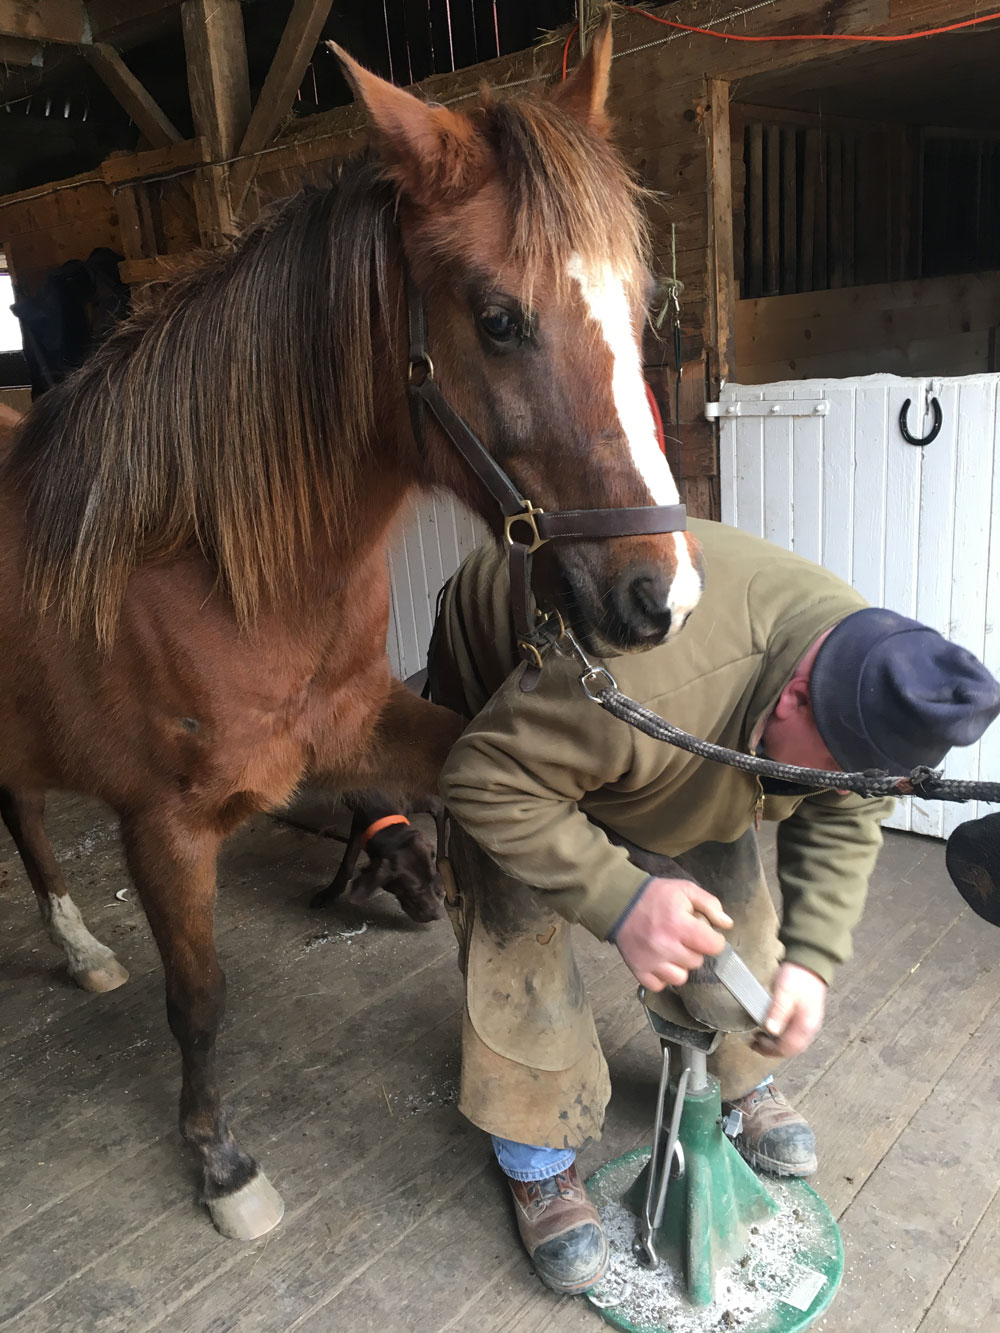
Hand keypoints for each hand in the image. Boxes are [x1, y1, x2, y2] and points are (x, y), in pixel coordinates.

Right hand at [615, 877, 731, 989]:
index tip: (705, 933)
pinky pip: (660, 985)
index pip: (714, 946)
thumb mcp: (685, 890)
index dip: (714, 939)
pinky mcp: (639, 971)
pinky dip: (662, 976)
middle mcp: (666, 946)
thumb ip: (710, 904)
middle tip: (682, 936)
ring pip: (681, 978)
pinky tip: (659, 960)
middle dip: (694, 949)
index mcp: (679, 925)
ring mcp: (651, 961)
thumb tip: (727, 924)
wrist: (619, 903)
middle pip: (697, 961)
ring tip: (671, 949)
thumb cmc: (655, 896)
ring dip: (679, 965)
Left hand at [752, 962, 826, 1058]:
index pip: (787, 1047)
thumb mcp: (784, 992)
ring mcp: (809, 1024)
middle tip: (755, 1043)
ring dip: (776, 1045)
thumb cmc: (798, 976)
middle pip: (791, 1049)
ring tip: (760, 1038)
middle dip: (772, 1050)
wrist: (810, 964)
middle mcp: (810, 1029)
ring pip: (793, 1044)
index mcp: (806, 1025)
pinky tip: (772, 1032)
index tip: (755, 1043)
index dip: (770, 1049)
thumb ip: (778, 1011)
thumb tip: (770, 1030)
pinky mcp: (806, 1019)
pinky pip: (794, 1036)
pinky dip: (782, 1038)